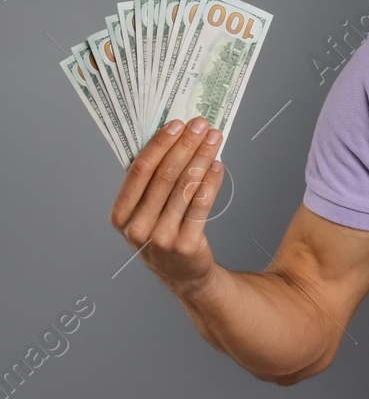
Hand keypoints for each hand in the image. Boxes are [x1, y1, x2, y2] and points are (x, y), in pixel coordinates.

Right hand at [109, 117, 227, 296]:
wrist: (183, 274)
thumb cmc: (163, 232)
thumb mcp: (146, 212)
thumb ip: (151, 182)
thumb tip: (174, 138)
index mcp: (121, 215)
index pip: (140, 170)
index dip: (160, 144)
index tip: (177, 124)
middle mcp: (137, 227)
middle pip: (164, 175)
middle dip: (185, 146)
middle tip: (201, 125)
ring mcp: (161, 238)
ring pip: (185, 187)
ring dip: (202, 158)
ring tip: (214, 139)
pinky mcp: (186, 245)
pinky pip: (201, 205)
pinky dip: (211, 182)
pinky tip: (218, 166)